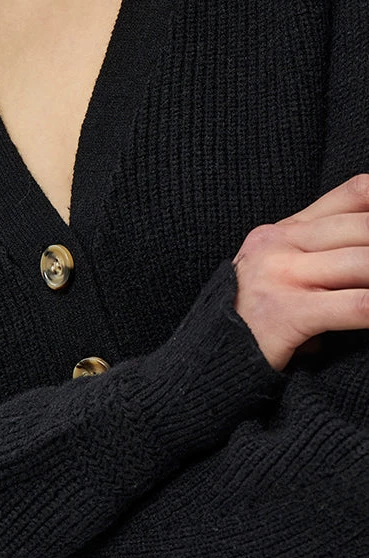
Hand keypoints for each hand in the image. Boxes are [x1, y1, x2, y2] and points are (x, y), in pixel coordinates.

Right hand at [232, 173, 368, 371]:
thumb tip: (367, 252)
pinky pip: (354, 306)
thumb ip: (321, 255)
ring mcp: (278, 276)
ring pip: (362, 263)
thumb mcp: (280, 273)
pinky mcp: (284, 313)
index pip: (352, 195)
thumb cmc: (252, 322)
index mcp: (281, 230)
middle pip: (363, 228)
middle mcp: (277, 245)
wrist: (205, 361)